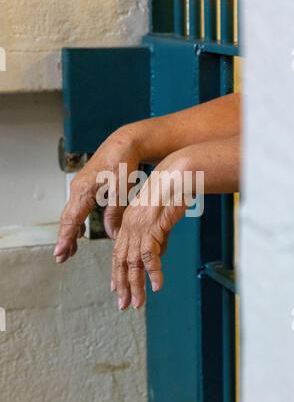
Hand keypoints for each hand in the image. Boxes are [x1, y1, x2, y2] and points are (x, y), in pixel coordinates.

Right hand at [54, 130, 140, 262]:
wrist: (125, 143)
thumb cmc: (124, 163)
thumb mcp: (122, 190)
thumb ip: (115, 213)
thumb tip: (112, 235)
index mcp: (84, 190)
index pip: (71, 220)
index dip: (66, 238)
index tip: (60, 254)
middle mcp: (78, 189)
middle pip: (68, 219)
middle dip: (65, 239)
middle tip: (61, 258)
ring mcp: (81, 186)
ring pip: (72, 214)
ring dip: (71, 232)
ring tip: (70, 250)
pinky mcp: (87, 186)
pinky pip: (78, 207)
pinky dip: (77, 221)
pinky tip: (80, 231)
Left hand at [112, 155, 187, 309]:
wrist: (174, 177)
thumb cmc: (168, 195)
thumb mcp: (159, 219)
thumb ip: (157, 238)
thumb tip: (159, 255)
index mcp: (128, 224)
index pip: (119, 253)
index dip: (117, 273)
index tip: (116, 288)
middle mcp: (129, 228)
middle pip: (122, 262)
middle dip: (123, 285)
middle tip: (124, 304)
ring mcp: (139, 229)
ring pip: (133, 263)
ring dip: (136, 285)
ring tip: (138, 303)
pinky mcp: (151, 229)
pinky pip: (150, 255)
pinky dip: (154, 272)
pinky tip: (156, 286)